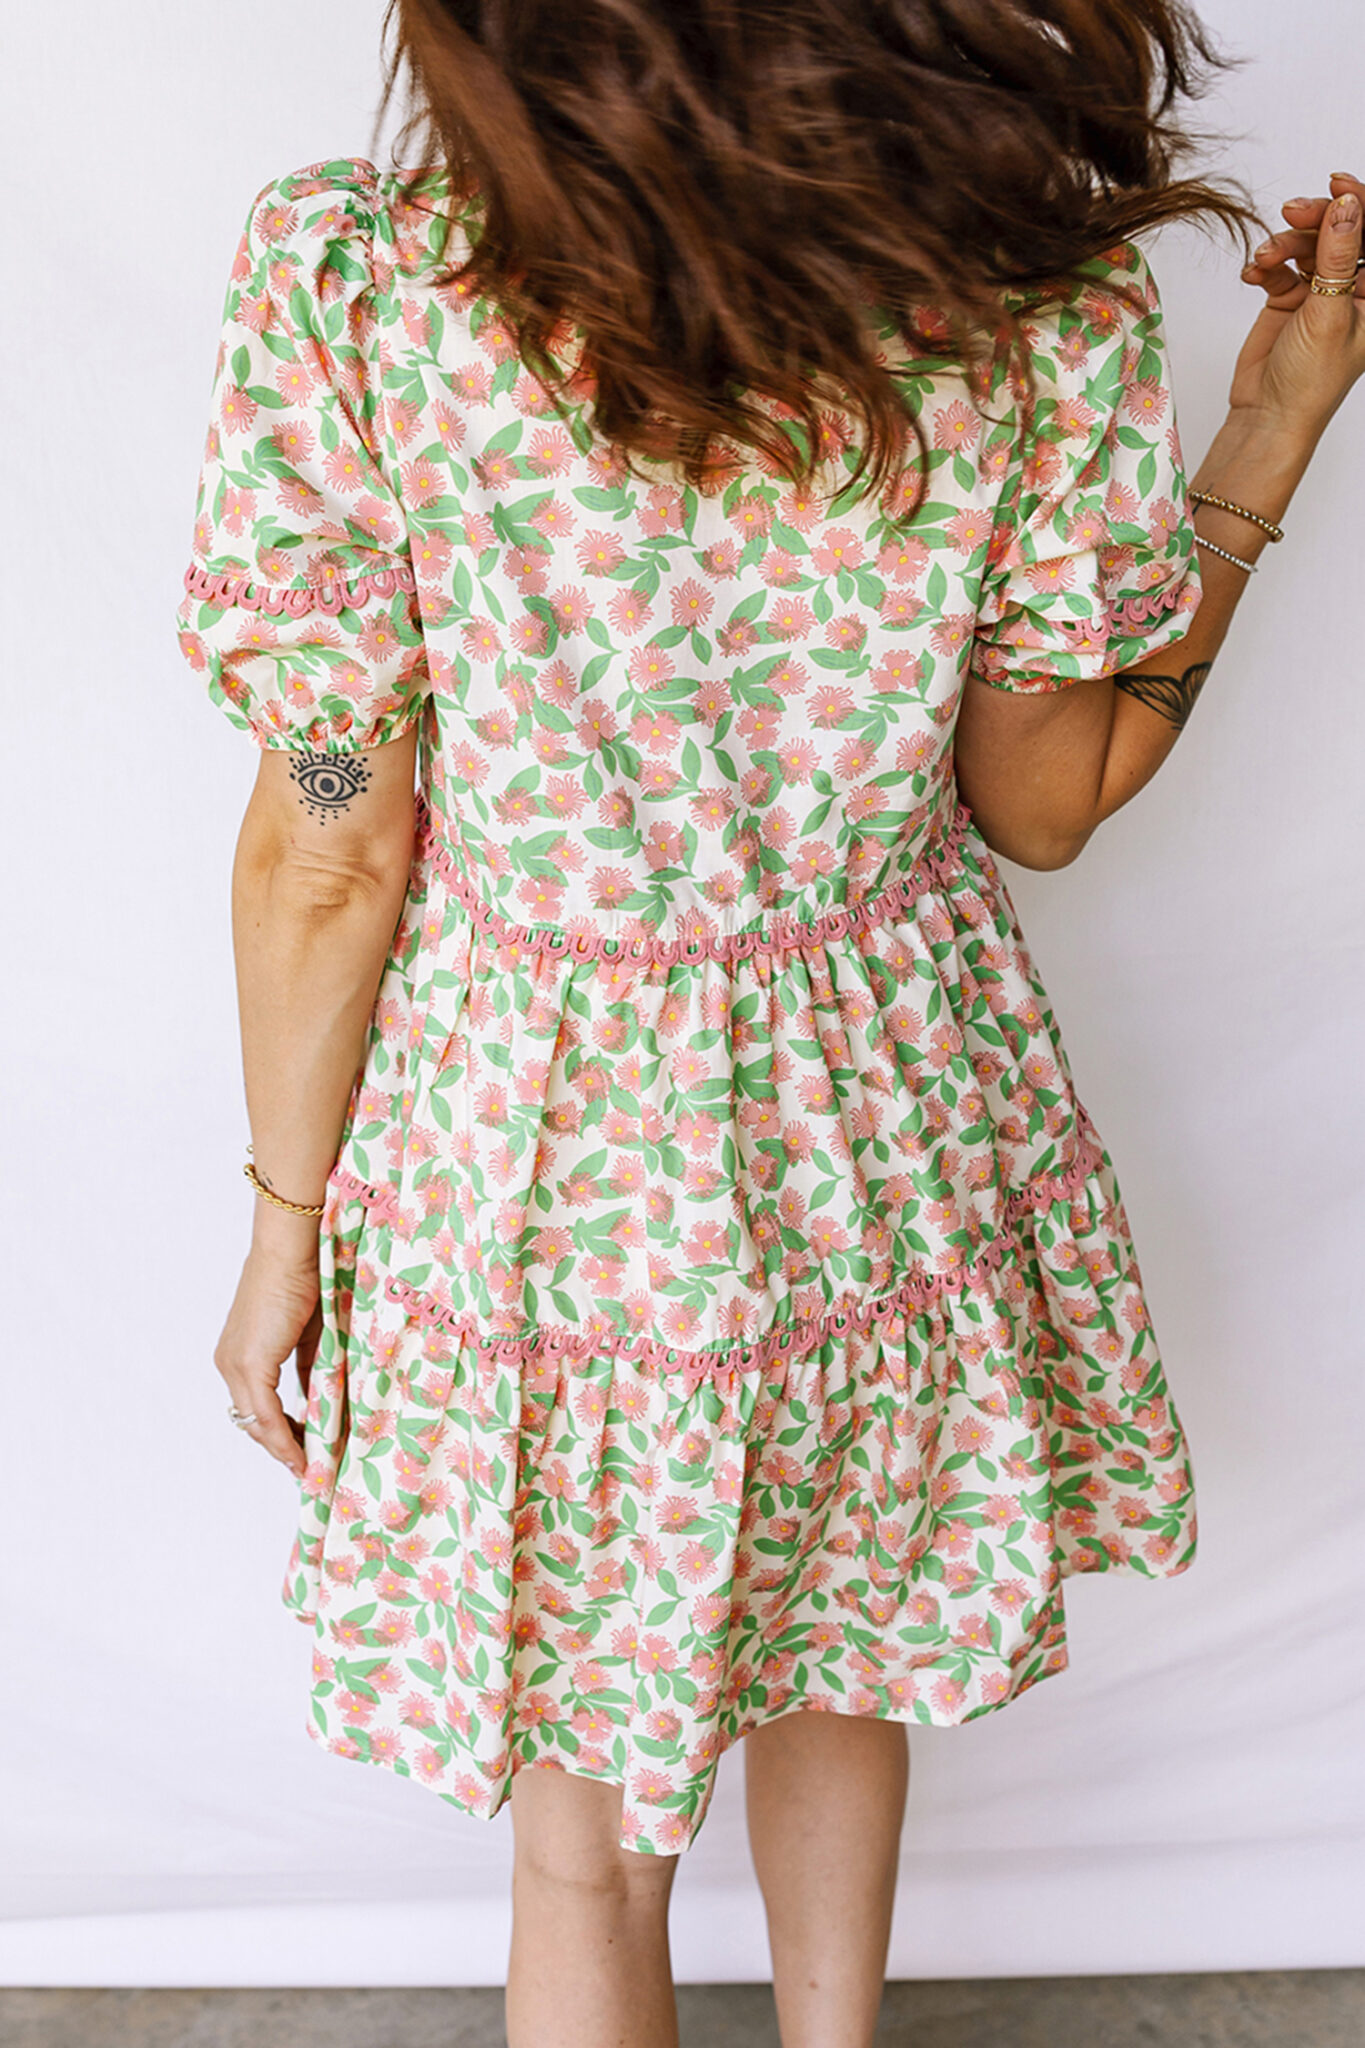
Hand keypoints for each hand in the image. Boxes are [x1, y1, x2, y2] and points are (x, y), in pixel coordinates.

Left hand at [215, 1242, 321, 1478]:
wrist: (293, 1251)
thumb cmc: (306, 1280)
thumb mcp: (311, 1334)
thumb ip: (312, 1367)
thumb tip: (321, 1399)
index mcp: (240, 1355)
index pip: (256, 1407)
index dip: (278, 1434)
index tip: (302, 1452)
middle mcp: (230, 1364)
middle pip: (253, 1422)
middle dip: (282, 1448)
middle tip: (308, 1467)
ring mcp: (236, 1365)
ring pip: (257, 1423)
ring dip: (284, 1448)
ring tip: (310, 1467)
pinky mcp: (249, 1364)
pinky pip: (266, 1415)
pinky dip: (285, 1438)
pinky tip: (303, 1455)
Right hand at [1233, 170, 1364, 438]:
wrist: (1267, 416)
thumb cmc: (1310, 383)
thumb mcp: (1330, 314)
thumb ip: (1337, 257)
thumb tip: (1347, 206)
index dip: (1361, 205)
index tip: (1337, 186)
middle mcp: (1354, 289)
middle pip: (1341, 231)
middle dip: (1316, 218)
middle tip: (1291, 212)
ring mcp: (1321, 292)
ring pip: (1308, 244)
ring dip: (1283, 244)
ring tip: (1263, 259)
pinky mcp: (1289, 299)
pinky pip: (1280, 265)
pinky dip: (1265, 265)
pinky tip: (1253, 275)